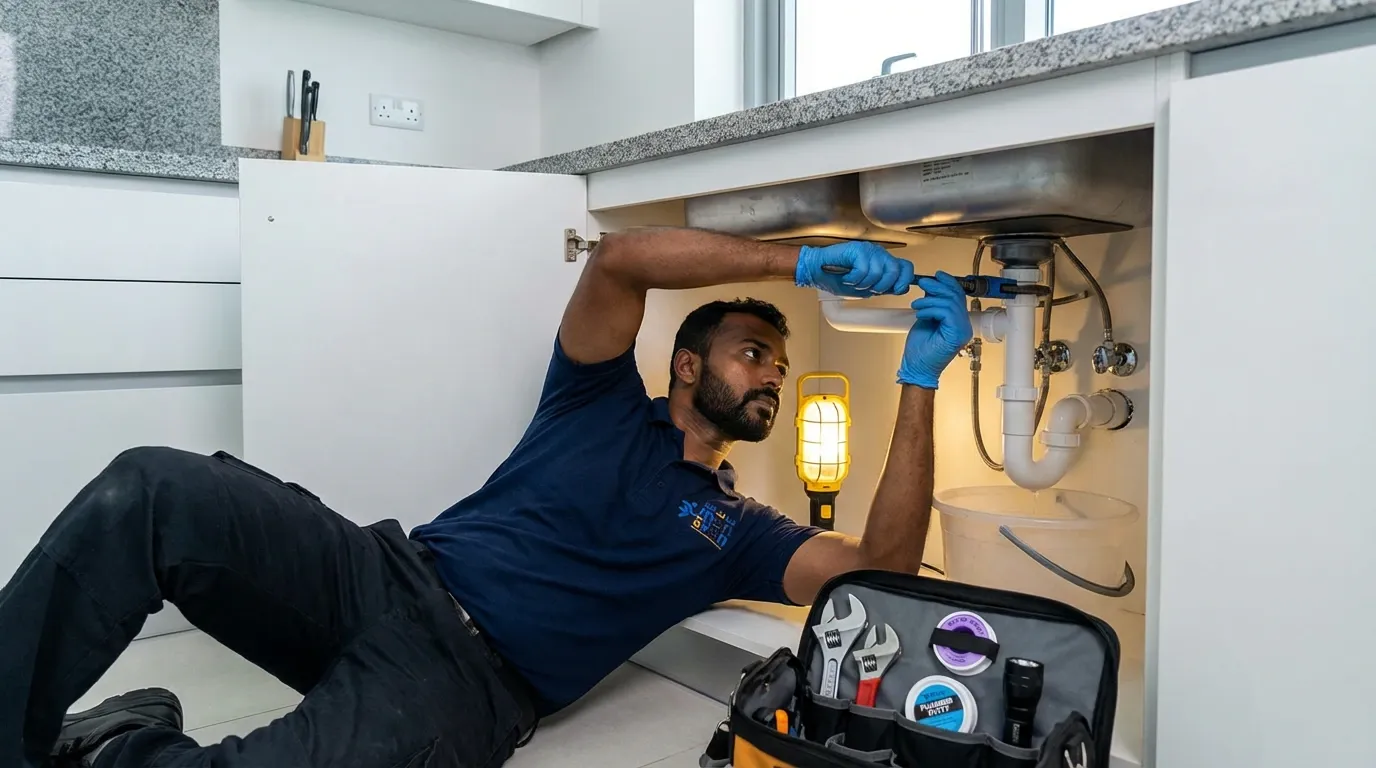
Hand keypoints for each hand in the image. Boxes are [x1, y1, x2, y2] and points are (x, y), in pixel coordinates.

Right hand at [795, 241, 914, 297]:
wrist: (817, 271)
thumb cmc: (838, 278)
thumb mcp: (865, 288)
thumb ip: (884, 287)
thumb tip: (902, 288)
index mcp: (883, 262)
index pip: (905, 267)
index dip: (905, 280)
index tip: (897, 290)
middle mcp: (878, 254)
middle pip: (894, 271)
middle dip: (881, 286)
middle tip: (867, 288)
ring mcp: (868, 250)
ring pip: (878, 273)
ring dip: (864, 284)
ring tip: (853, 282)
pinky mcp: (857, 249)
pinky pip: (863, 270)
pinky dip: (854, 279)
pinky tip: (847, 277)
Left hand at [897, 271, 973, 388]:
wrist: (917, 368)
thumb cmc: (920, 350)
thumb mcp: (925, 318)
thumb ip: (931, 304)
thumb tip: (931, 287)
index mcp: (958, 322)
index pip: (958, 296)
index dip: (948, 283)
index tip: (936, 275)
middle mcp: (963, 325)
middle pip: (956, 296)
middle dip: (938, 287)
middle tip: (923, 283)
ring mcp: (962, 330)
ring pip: (950, 302)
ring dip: (930, 300)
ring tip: (917, 305)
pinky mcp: (956, 334)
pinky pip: (946, 312)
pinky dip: (931, 309)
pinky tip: (921, 313)